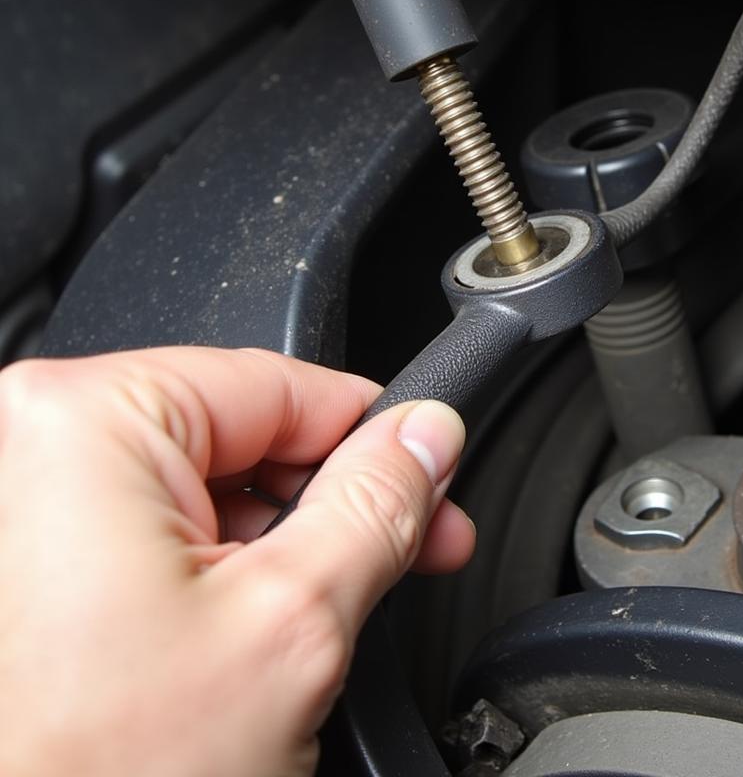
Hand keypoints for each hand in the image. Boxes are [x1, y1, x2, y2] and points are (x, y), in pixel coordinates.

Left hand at [0, 347, 473, 775]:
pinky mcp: (24, 565)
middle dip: (337, 500)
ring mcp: (22, 507)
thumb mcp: (291, 624)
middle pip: (246, 437)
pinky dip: (221, 574)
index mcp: (85, 421)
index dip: (376, 438)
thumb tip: (426, 436)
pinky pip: (154, 533)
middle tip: (411, 551)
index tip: (431, 476)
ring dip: (285, 547)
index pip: (283, 385)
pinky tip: (257, 628)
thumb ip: (378, 505)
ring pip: (207, 490)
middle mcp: (31, 446)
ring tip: (327, 617)